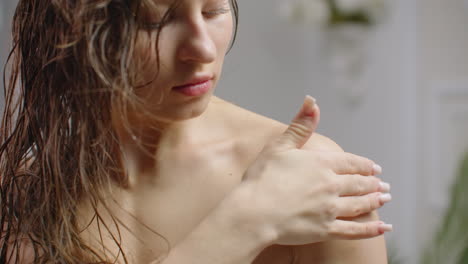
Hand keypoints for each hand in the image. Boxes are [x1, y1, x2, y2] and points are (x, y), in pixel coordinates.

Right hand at [240, 96, 391, 245]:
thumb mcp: (279, 146)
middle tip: (385, 185)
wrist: (253, 213)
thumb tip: (312, 101)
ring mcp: (330, 209)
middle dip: (374, 183)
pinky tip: (384, 227)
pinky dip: (372, 229)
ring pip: (360, 204)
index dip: (365, 165)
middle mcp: (331, 186)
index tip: (375, 168)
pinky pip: (354, 230)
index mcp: (321, 164)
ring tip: (385, 199)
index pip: (351, 163)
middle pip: (359, 183)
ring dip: (375, 200)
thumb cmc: (261, 179)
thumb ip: (300, 125)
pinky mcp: (325, 230)